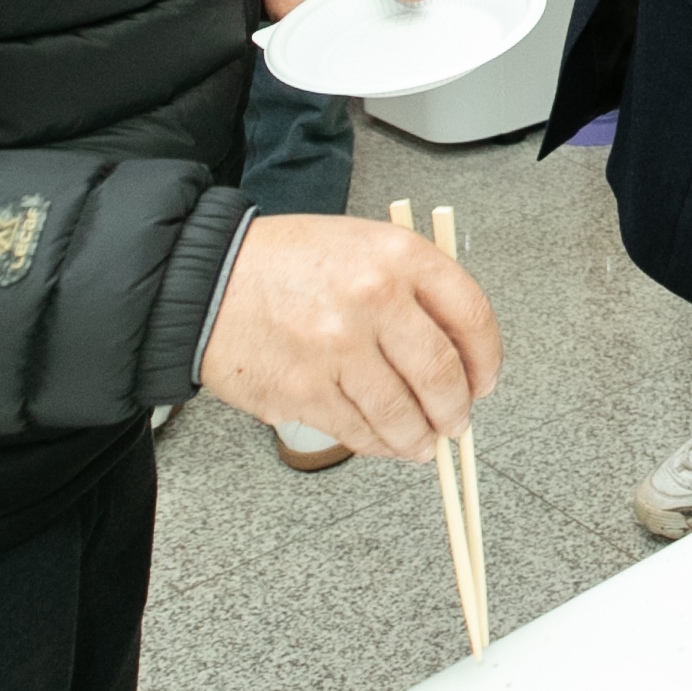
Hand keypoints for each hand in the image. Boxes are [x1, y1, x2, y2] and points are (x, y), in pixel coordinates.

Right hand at [198, 214, 501, 462]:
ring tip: (423, 440)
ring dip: (421, 438)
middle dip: (457, 409)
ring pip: (403, 416)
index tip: (485, 378)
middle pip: (442, 375)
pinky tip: (385, 441)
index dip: (486, 358)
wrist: (205, 281)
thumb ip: (413, 291)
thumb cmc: (284, 263)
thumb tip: (456, 353)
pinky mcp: (304, 392)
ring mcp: (337, 350)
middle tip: (457, 420)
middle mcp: (372, 300)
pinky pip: (358, 432)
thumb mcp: (363, 246)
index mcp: (396, 256)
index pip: (470, 315)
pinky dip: (379, 444)